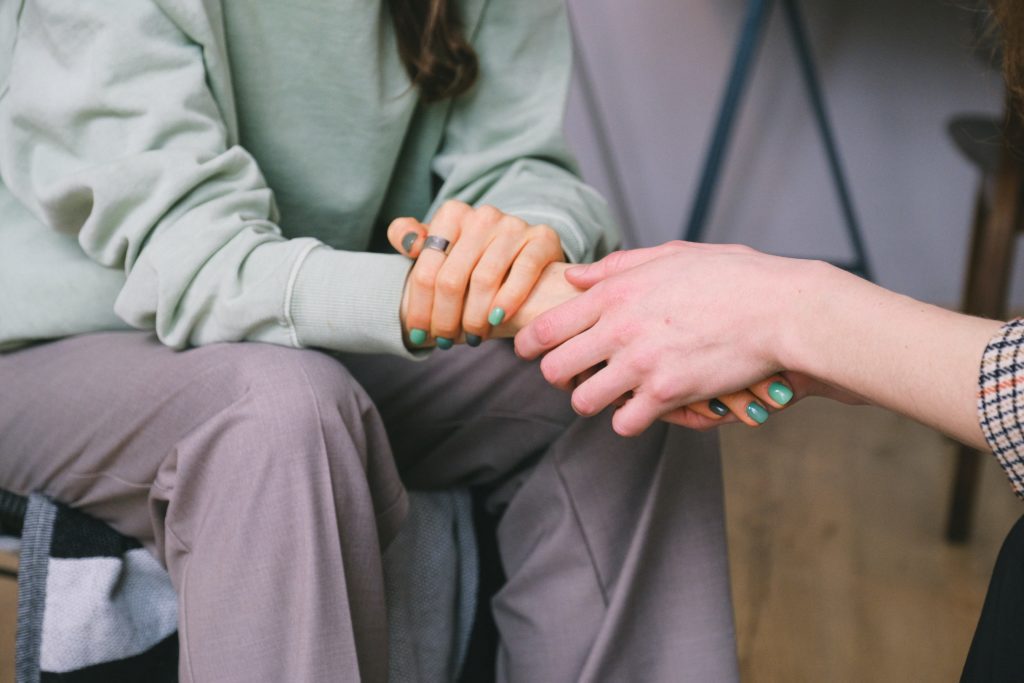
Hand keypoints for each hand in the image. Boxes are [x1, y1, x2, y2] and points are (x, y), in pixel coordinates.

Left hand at [388, 200, 563, 347]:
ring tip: (472, 337)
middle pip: (452, 279)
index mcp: (452, 214)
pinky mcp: (542, 238)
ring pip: (484, 280)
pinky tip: (497, 320)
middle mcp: (483, 216)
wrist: (524, 253)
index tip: (418, 334)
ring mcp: (514, 226)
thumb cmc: (473, 258)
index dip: (419, 307)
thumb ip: (410, 238)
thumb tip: (408, 242)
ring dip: (474, 318)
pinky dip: (508, 300)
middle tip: (445, 342)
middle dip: (445, 318)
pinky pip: (523, 271)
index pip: (427, 269)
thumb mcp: (439, 246)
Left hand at [514, 241, 840, 435]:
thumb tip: (574, 275)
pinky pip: (624, 422)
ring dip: (592, 401)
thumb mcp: (671, 255)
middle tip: (574, 376)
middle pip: (554, 369)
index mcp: (616, 292)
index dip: (529, 344)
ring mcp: (641, 363)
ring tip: (609, 394)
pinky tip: (642, 408)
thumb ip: (617, 266)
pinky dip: (630, 420)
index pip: (547, 326)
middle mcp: (619, 328)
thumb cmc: (732, 277)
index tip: (528, 351)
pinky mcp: (667, 394)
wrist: (780, 309)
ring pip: (583, 401)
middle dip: (558, 377)